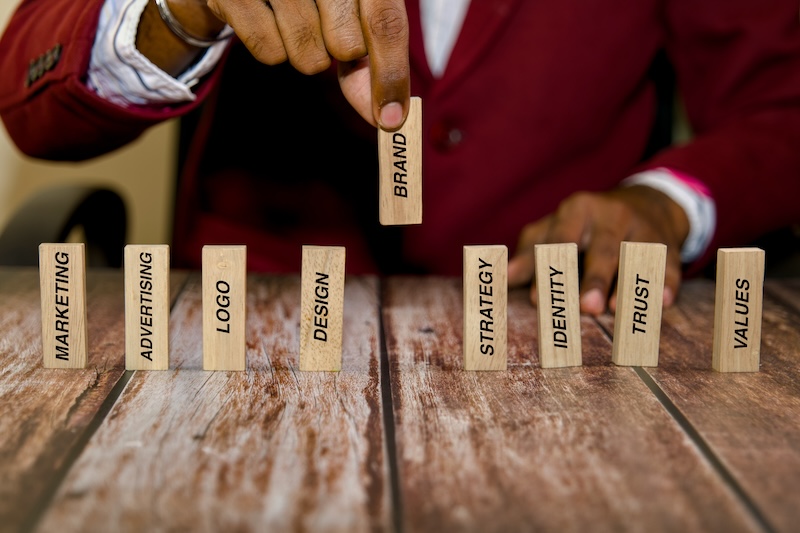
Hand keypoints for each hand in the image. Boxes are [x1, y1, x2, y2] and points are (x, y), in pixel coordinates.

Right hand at [206, 0, 409, 129]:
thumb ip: (370, 65)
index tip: (391, 119)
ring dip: (306, 55)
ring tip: (295, 23)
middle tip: (326, 29)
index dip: (392, 74)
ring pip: (310, 56)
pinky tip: (267, 21)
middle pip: (349, 46)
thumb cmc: (310, 1)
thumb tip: (387, 116)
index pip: (386, 22)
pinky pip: (271, 52)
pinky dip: (272, 49)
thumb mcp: (349, 22)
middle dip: (340, 55)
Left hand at [507, 186, 689, 314]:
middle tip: (586, 307)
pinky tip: (661, 303)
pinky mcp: (667, 244)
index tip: (537, 299)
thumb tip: (503, 277)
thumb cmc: (585, 226)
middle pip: (603, 249)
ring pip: (636, 258)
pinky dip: (665, 283)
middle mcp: (611, 215)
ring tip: (615, 308)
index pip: (560, 240)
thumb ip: (530, 252)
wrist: (645, 203)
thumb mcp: (554, 229)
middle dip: (594, 278)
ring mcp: (642, 228)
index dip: (549, 269)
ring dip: (627, 284)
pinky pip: (667, 264)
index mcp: (577, 210)